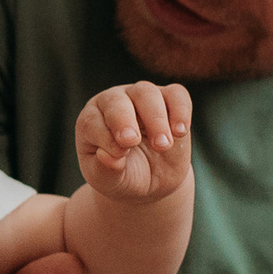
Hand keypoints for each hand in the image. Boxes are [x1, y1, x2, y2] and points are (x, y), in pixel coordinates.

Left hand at [77, 81, 192, 203]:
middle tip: (132, 142)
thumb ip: (106, 169)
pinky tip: (180, 132)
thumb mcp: (109, 180)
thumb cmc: (122, 177)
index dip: (103, 136)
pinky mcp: (170, 100)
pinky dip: (180, 110)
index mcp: (92, 120)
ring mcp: (141, 97)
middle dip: (124, 121)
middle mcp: (114, 102)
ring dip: (155, 119)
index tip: (118, 155)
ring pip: (146, 92)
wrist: (152, 181)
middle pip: (117, 100)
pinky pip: (176, 94)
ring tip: (162, 146)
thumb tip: (107, 155)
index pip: (92, 120)